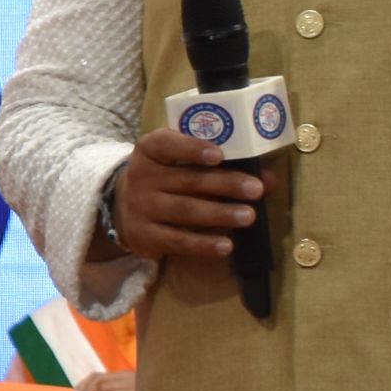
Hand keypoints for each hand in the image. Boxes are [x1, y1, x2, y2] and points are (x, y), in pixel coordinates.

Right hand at [110, 126, 265, 265]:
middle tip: (255, 189)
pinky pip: (177, 240)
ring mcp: (141, 207)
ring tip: (249, 216)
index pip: (167, 144)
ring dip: (219, 214)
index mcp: (150, 150)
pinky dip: (203, 244)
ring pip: (185, 210)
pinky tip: (226, 246)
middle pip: (187, 180)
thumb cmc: (164, 177)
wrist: (121, 206)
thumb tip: (268, 179)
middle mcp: (141, 176)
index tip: (219, 154)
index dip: (192, 148)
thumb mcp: (182, 163)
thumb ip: (220, 166)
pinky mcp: (144, 235)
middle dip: (224, 184)